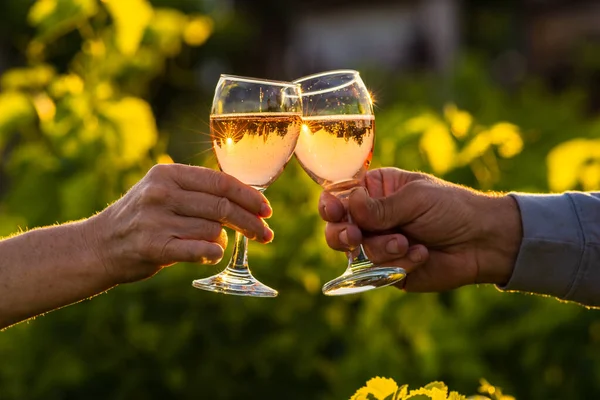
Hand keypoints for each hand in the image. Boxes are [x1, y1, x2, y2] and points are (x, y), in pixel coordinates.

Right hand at [83, 164, 272, 283]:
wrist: (98, 246)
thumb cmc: (141, 219)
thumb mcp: (163, 192)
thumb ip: (198, 193)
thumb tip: (246, 202)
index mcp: (168, 173)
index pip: (221, 182)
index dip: (249, 197)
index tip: (267, 210)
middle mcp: (162, 193)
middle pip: (222, 207)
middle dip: (251, 222)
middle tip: (266, 234)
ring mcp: (156, 220)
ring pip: (213, 230)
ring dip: (224, 239)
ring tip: (218, 243)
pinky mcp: (154, 246)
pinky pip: (199, 250)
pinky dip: (213, 253)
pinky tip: (213, 254)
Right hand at [319, 168, 521, 291]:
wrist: (482, 243)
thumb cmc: (451, 208)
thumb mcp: (415, 198)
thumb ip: (380, 207)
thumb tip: (348, 205)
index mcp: (375, 191)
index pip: (341, 196)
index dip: (330, 204)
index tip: (333, 210)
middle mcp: (372, 219)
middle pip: (336, 228)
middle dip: (343, 234)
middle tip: (356, 237)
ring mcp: (379, 245)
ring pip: (356, 254)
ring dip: (382, 249)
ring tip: (408, 243)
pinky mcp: (389, 270)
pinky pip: (377, 272)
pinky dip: (400, 264)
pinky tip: (421, 255)